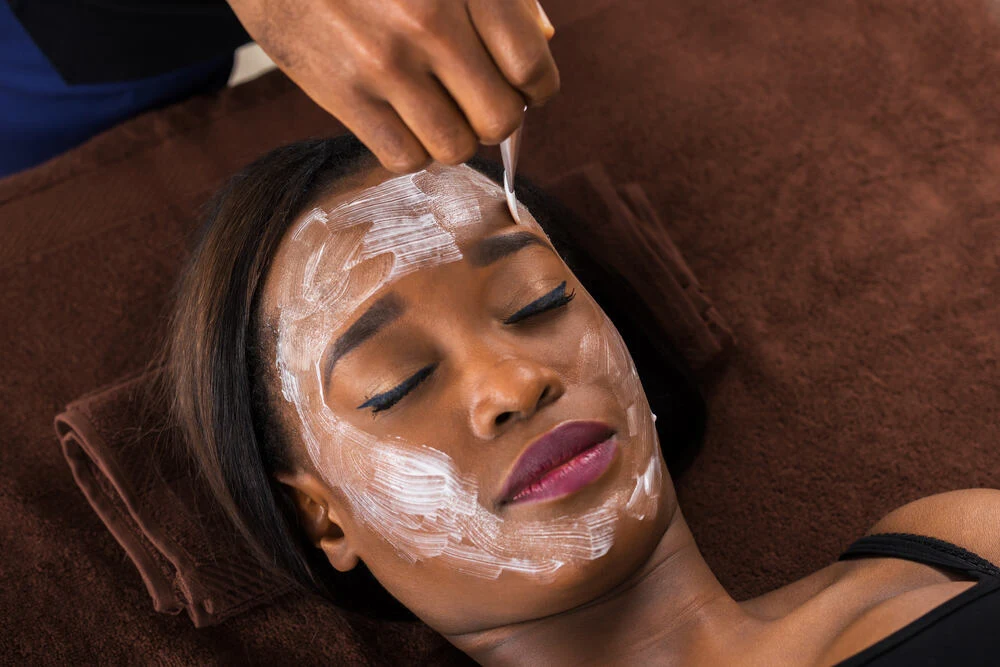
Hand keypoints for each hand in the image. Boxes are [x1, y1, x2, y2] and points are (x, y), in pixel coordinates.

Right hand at [227, 0, 557, 171]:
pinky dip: (411, 148)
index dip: (537, 88)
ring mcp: (385, 63)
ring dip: (453, 136)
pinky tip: (400, 118)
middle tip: (476, 100)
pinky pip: (404, 157)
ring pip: (455, 146)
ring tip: (435, 109)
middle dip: (496, 117)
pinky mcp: (344, 93)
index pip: (531, 66)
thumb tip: (542, 44)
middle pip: (499, 118)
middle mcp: (430, 23)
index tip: (525, 88)